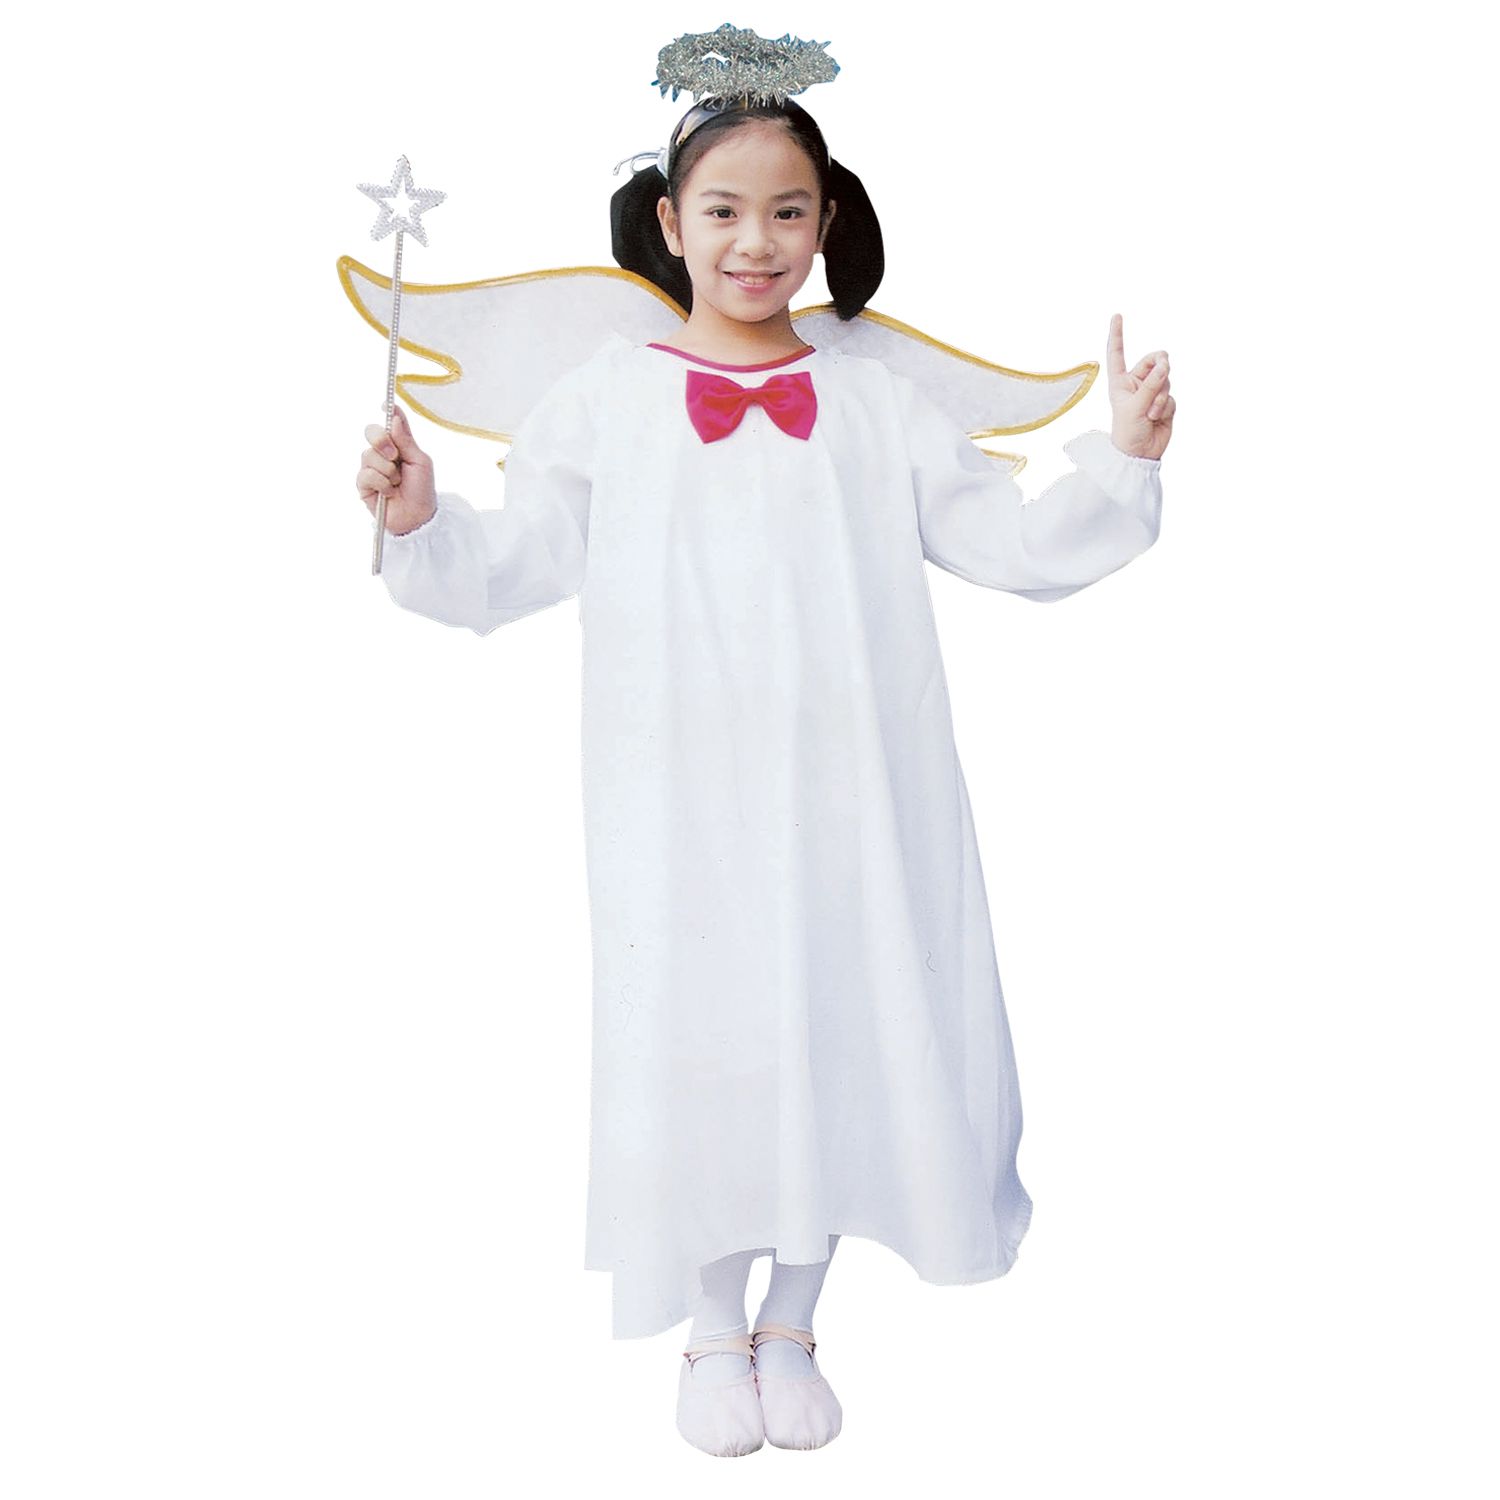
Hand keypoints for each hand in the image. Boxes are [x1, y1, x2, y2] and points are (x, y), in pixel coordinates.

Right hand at [356, 404, 436, 533]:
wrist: (417, 517)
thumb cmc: (422, 490)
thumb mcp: (420, 462)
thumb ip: (406, 440)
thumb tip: (395, 417)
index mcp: (399, 445)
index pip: (391, 423)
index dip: (387, 411)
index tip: (385, 405)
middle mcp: (383, 453)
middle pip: (370, 431)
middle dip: (381, 440)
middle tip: (394, 455)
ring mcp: (371, 468)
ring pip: (368, 454)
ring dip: (386, 470)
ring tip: (397, 482)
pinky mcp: (363, 484)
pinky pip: (365, 474)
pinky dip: (381, 483)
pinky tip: (388, 492)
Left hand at [1106, 313, 1172, 460]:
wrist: (1139, 455)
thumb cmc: (1127, 432)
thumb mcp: (1134, 407)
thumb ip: (1150, 384)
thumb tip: (1166, 364)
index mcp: (1120, 381)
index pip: (1117, 353)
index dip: (1117, 335)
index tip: (1117, 315)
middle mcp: (1136, 383)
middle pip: (1155, 360)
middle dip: (1161, 365)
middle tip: (1163, 370)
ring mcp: (1151, 392)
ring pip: (1166, 379)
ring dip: (1160, 396)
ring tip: (1150, 413)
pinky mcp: (1165, 403)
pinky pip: (1171, 396)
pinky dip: (1165, 407)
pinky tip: (1156, 419)